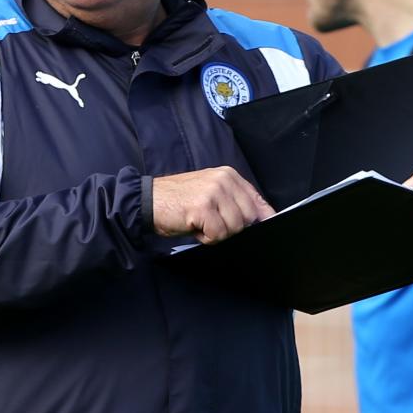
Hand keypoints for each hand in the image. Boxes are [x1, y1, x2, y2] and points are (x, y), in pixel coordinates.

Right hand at [150, 166, 271, 244]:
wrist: (147, 201)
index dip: (263, 217)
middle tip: (211, 223)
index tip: (265, 227)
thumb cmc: (178, 201)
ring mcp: (214, 193)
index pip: (257, 200)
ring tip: (200, 223)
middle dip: (232, 228)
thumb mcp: (210, 194)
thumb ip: (233, 201)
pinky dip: (206, 237)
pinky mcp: (203, 208)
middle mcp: (223, 180)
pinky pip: (218, 234)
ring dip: (217, 233)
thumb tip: (260, 218)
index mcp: (228, 175)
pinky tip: (194, 227)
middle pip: (248, 218)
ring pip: (234, 228)